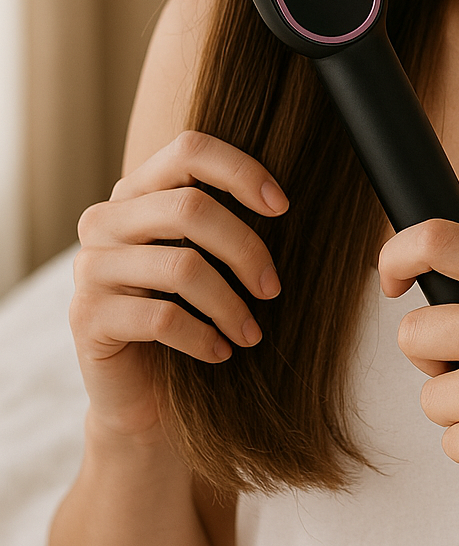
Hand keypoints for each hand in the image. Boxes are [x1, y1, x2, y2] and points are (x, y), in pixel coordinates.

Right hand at [71, 132, 288, 443]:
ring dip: (230, 304)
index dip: (241, 170)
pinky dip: (203, 336)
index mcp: (136, 192)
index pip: (189, 151)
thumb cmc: (188, 315)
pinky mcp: (86, 317)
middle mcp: (104, 220)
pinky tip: (221, 351)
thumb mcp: (209, 259)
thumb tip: (286, 199)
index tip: (282, 206)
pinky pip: (162, 317)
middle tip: (273, 288)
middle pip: (190, 208)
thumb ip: (227, 221)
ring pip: (182, 266)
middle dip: (245, 248)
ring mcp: (90, 267)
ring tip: (252, 332)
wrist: (142, 395)